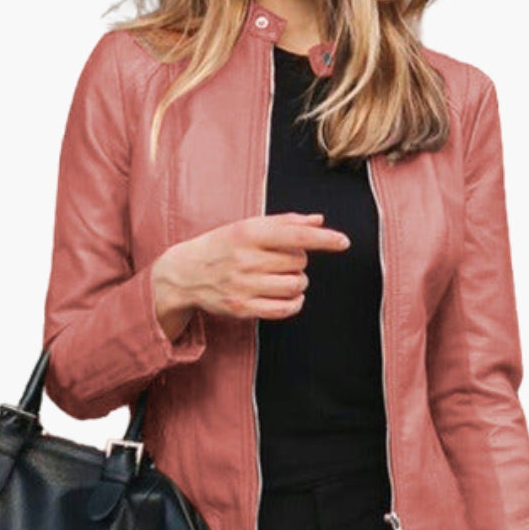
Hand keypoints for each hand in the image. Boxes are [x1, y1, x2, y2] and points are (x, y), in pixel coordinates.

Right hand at [153, 211, 350, 327]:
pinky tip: (290, 297)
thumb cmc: (222, 245)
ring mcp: (243, 286)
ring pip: (295, 285)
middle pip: (298, 262)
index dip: (323, 239)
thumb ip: (284, 222)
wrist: (184, 273)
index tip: (344, 242)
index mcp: (247, 233)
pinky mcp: (242, 308)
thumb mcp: (247, 226)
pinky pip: (284, 309)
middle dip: (299, 261)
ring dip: (298, 282)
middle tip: (282, 260)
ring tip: (284, 277)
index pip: (294, 235)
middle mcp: (245, 259)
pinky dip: (295, 303)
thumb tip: (319, 220)